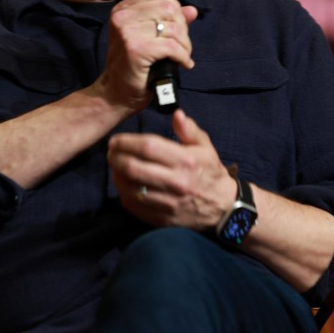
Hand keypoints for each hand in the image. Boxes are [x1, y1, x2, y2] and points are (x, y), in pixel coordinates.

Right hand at [94, 0, 197, 110]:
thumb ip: (169, 21)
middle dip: (183, 27)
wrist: (116, 94)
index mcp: (123, 9)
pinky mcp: (136, 48)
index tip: (176, 26)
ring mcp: (127, 31)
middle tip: (182, 45)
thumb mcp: (150, 39)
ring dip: (185, 45)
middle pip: (168, 8)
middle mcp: (122, 16)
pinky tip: (183, 64)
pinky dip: (183, 56)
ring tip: (183, 56)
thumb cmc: (133, 67)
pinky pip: (172, 47)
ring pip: (173, 28)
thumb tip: (191, 10)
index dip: (174, 7)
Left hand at [107, 109, 236, 229]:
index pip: (147, 147)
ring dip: (116, 174)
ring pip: (129, 187)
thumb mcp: (205, 147)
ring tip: (115, 166)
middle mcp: (176, 182)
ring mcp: (168, 203)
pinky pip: (133, 205)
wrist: (223, 207)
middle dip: (115, 157)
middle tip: (111, 152)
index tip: (116, 140)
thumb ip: (189, 129)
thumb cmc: (210, 172)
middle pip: (133, 167)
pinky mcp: (162, 219)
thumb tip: (176, 114)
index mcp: (186, 161)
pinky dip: (122, 192)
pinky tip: (122, 183)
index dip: (126, 142)